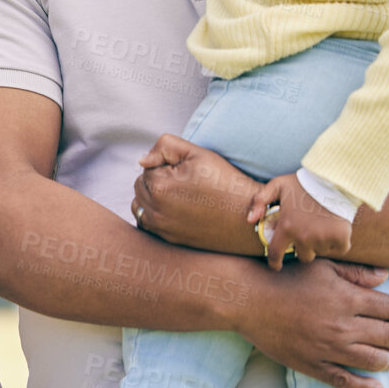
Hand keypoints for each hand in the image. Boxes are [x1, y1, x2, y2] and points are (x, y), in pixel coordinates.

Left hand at [133, 134, 264, 255]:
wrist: (249, 218)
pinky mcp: (168, 240)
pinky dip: (154, 215)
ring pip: (139, 205)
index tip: (188, 172)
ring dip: (151, 198)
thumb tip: (142, 160)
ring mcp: (161, 228)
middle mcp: (156, 210)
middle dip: (157, 181)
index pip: (147, 167)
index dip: (167, 166)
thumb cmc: (226, 182)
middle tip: (186, 183)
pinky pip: (147, 224)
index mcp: (160, 186)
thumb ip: (165, 147)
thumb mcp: (198, 154)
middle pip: (140, 186)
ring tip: (179, 196)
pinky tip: (173, 210)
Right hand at [234, 259, 388, 387]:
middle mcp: (343, 326)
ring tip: (387, 356)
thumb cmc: (285, 278)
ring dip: (388, 359)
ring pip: (375, 361)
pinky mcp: (313, 365)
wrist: (247, 299)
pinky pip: (347, 383)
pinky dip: (367, 387)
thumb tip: (385, 277)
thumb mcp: (322, 267)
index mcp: (347, 298)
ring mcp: (328, 348)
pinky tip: (376, 386)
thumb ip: (356, 272)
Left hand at [249, 173, 354, 268]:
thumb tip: (249, 220)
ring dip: (320, 244)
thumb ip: (259, 201)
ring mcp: (323, 239)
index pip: (276, 253)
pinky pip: (339, 249)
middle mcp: (304, 237)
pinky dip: (338, 243)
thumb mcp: (277, 185)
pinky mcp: (341, 238)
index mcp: (287, 227)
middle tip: (307, 233)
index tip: (276, 265)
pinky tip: (335, 229)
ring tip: (321, 226)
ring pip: (320, 252)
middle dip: (303, 247)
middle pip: (303, 256)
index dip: (274, 262)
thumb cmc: (303, 183)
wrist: (334, 179)